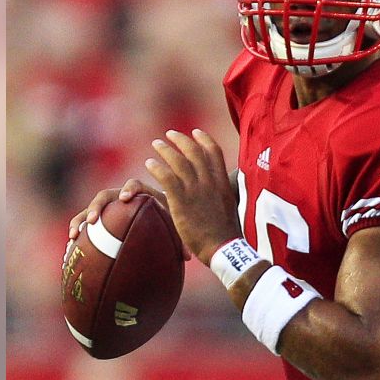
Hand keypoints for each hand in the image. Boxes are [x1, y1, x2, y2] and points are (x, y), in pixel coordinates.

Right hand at [68, 178, 192, 260]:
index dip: (129, 189)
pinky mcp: (102, 219)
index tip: (126, 198)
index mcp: (144, 194)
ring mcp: (110, 208)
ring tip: (73, 237)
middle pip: (106, 195)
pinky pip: (86, 224)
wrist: (163, 217)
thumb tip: (188, 257)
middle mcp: (123, 198)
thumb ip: (182, 239)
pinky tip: (70, 249)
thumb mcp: (178, 228)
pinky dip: (78, 232)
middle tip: (92, 221)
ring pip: (91, 209)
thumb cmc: (173, 221)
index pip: (135, 185)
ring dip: (80, 219)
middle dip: (97, 206)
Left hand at [145, 129, 242, 265]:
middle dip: (181, 140)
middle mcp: (210, 181)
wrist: (223, 247)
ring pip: (178, 160)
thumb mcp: (230, 207)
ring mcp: (196, 189)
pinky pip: (166, 176)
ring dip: (165, 150)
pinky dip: (157, 167)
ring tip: (156, 144)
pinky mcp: (181, 200)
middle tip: (169, 134)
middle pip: (194, 151)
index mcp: (222, 182)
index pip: (214, 151)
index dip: (204, 139)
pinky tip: (149, 164)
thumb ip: (223, 194)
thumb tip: (223, 192)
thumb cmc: (227, 233)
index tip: (195, 132)